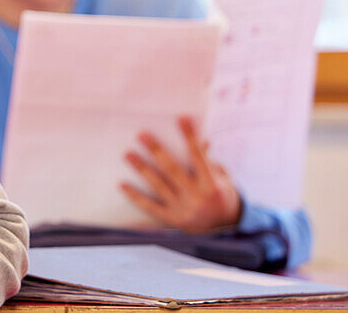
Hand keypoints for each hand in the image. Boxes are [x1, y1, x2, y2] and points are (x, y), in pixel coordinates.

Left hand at [120, 116, 241, 232]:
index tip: (181, 118)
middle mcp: (197, 198)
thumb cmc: (221, 194)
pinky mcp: (172, 220)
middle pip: (173, 170)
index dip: (190, 137)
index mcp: (211, 185)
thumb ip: (209, 160)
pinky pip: (150, 207)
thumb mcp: (222, 177)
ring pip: (159, 186)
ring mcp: (183, 210)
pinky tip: (122, 184)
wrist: (225, 228)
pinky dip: (135, 196)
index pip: (199, 157)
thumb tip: (201, 140)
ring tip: (128, 154)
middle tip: (142, 135)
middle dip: (157, 151)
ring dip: (142, 169)